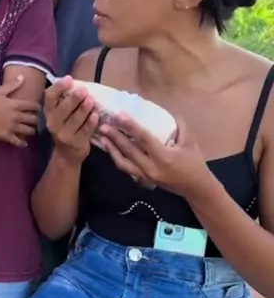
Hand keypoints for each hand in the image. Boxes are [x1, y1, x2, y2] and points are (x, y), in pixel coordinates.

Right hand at [0, 76, 39, 146]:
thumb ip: (12, 85)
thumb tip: (23, 77)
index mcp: (15, 104)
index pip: (32, 106)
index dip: (37, 107)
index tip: (38, 109)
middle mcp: (16, 116)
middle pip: (33, 119)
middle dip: (36, 120)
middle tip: (36, 121)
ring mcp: (12, 127)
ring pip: (28, 131)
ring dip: (31, 131)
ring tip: (31, 131)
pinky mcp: (6, 136)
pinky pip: (17, 142)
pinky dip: (22, 143)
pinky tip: (24, 144)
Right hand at [45, 76, 99, 163]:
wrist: (68, 153)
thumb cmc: (67, 126)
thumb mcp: (62, 114)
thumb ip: (66, 100)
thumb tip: (77, 82)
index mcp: (49, 112)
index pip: (49, 97)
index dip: (59, 87)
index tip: (69, 79)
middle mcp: (53, 123)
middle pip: (63, 108)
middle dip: (74, 99)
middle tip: (84, 90)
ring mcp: (63, 135)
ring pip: (75, 120)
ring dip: (84, 109)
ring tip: (91, 100)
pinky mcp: (75, 143)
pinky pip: (84, 131)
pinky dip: (91, 122)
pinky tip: (96, 115)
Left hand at [99, 113, 213, 200]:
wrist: (195, 187)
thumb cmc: (193, 162)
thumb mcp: (190, 141)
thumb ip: (179, 125)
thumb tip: (165, 110)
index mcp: (164, 157)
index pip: (144, 139)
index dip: (131, 126)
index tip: (120, 115)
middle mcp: (152, 167)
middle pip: (129, 150)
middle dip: (115, 137)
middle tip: (104, 125)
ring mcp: (145, 175)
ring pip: (123, 162)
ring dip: (111, 149)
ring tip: (102, 136)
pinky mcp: (142, 179)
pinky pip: (126, 168)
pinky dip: (116, 158)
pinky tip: (110, 148)